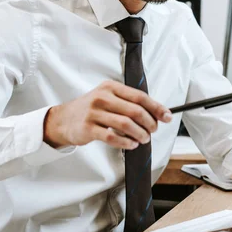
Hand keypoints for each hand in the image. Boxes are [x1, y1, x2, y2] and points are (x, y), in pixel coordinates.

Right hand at [43, 80, 172, 148]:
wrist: (63, 119)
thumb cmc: (91, 109)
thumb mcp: (108, 98)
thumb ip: (129, 103)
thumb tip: (157, 112)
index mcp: (110, 87)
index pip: (139, 96)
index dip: (156, 107)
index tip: (167, 116)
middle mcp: (102, 97)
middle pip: (135, 110)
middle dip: (149, 122)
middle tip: (153, 130)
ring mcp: (94, 113)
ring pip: (126, 124)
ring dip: (140, 134)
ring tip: (144, 139)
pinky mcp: (88, 128)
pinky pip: (112, 137)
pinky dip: (126, 142)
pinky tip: (131, 144)